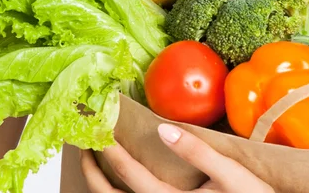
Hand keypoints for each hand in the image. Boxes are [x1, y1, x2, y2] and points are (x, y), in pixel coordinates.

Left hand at [80, 123, 274, 192]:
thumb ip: (196, 152)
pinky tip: (119, 178)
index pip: (128, 172)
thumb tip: (163, 129)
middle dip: (91, 169)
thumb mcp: (229, 174)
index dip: (109, 147)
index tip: (96, 123)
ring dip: (99, 182)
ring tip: (91, 158)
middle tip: (80, 142)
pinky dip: (116, 191)